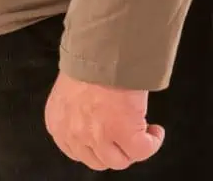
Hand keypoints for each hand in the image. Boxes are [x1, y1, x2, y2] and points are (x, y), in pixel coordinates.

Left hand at [44, 71, 164, 170]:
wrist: (101, 51)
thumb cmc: (86, 62)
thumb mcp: (68, 92)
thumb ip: (75, 112)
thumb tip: (91, 120)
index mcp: (57, 124)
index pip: (75, 152)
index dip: (95, 148)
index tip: (107, 140)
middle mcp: (75, 135)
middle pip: (98, 161)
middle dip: (114, 151)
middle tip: (125, 138)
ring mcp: (99, 137)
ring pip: (120, 161)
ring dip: (133, 150)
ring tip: (142, 133)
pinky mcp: (124, 133)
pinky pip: (143, 151)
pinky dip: (153, 143)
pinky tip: (154, 132)